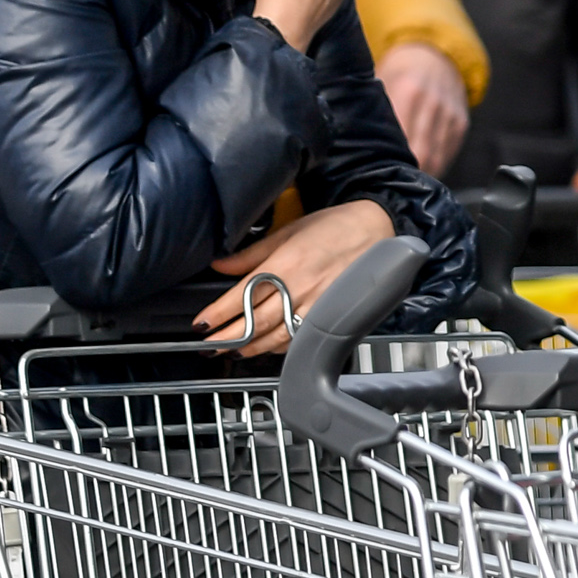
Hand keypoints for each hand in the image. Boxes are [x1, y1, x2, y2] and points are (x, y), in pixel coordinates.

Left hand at [197, 198, 397, 355]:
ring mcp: (317, 305)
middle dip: (228, 337)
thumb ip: (252, 252)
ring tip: (231, 351)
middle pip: (256, 321)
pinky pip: (300, 339)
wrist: (376, 230)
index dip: (219, 313)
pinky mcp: (330, 316)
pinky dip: (279, 347)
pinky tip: (265, 348)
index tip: (201, 323)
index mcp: (286, 263)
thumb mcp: (289, 231)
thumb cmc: (335, 227)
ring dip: (250, 347)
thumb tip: (220, 263)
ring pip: (277, 336)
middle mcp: (300, 288)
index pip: (243, 295)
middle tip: (207, 346)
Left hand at [377, 42, 470, 172]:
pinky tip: (421, 168)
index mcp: (409, 92)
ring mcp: (450, 114)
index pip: (401, 139)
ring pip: (437, 159)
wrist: (433, 56)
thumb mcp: (382, 84)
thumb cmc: (399, 74)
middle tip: (390, 183)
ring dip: (421, 174)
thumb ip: (375, 112)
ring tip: (404, 181)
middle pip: (422, 154)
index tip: (378, 174)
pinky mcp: (461, 122)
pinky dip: (435, 165)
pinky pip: (448, 154)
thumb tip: (357, 147)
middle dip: (407, 174)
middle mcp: (433, 103)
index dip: (390, 161)